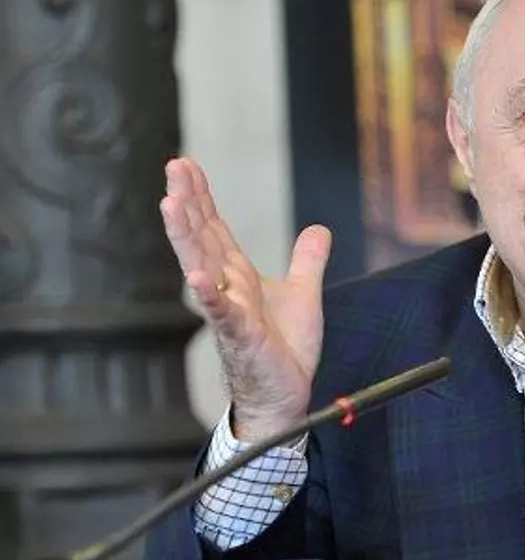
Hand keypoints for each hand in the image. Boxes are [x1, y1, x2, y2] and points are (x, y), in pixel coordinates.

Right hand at [161, 157, 331, 442]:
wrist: (285, 395)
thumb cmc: (284, 349)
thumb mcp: (304, 294)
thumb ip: (308, 261)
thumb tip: (319, 229)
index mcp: (238, 275)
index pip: (214, 228)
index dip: (201, 196)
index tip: (184, 164)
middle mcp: (227, 288)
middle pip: (201, 238)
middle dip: (187, 203)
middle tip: (173, 167)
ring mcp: (229, 312)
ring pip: (202, 267)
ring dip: (186, 237)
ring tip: (171, 204)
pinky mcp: (241, 337)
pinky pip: (222, 314)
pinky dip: (210, 295)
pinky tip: (196, 276)